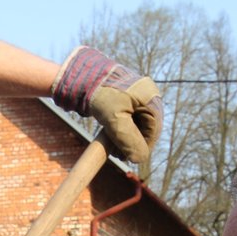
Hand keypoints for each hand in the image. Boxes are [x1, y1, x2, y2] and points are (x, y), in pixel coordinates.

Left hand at [51, 47, 162, 162]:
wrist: (82, 76)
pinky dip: (122, 128)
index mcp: (150, 97)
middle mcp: (147, 94)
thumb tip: (140, 159)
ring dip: (128, 138)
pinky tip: (112, 138)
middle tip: (120, 156)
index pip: (154, 129)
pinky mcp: (125, 96)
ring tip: (115, 150)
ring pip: (137, 122)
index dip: (144, 146)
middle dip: (134, 143)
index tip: (131, 159)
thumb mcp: (116, 120)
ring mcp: (136, 94)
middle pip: (146, 126)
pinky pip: (129, 116)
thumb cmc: (101, 95)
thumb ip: (129, 140)